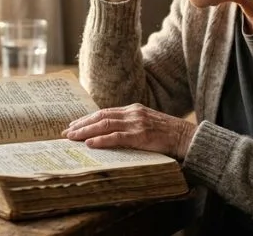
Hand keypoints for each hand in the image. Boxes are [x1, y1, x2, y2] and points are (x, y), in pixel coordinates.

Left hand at [62, 103, 196, 159]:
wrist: (187, 137)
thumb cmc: (168, 134)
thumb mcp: (147, 124)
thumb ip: (131, 125)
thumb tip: (111, 134)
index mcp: (133, 109)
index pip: (104, 112)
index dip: (87, 119)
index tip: (73, 125)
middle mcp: (133, 113)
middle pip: (100, 116)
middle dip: (81, 125)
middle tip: (66, 133)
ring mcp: (136, 123)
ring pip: (105, 125)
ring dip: (86, 132)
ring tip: (72, 138)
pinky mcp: (141, 136)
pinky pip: (117, 137)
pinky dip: (101, 140)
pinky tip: (90, 144)